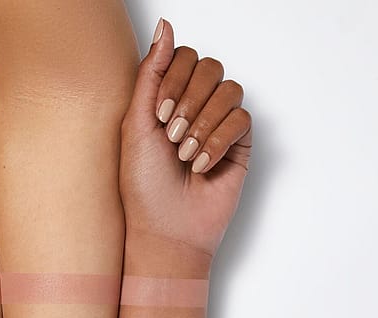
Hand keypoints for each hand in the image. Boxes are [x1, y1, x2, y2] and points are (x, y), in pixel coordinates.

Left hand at [120, 19, 252, 256]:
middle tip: (172, 137)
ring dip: (203, 124)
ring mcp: (218, 126)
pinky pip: (242, 120)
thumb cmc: (144, 187)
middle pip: (209, 67)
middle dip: (189, 102)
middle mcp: (194, 108)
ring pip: (229, 91)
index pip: (183, 57)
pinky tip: (202, 166)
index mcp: (166, 99)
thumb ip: (151, 73)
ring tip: (185, 155)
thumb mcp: (135, 124)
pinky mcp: (238, 147)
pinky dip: (219, 142)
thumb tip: (166, 25)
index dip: (174, 81)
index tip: (158, 116)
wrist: (164, 231)